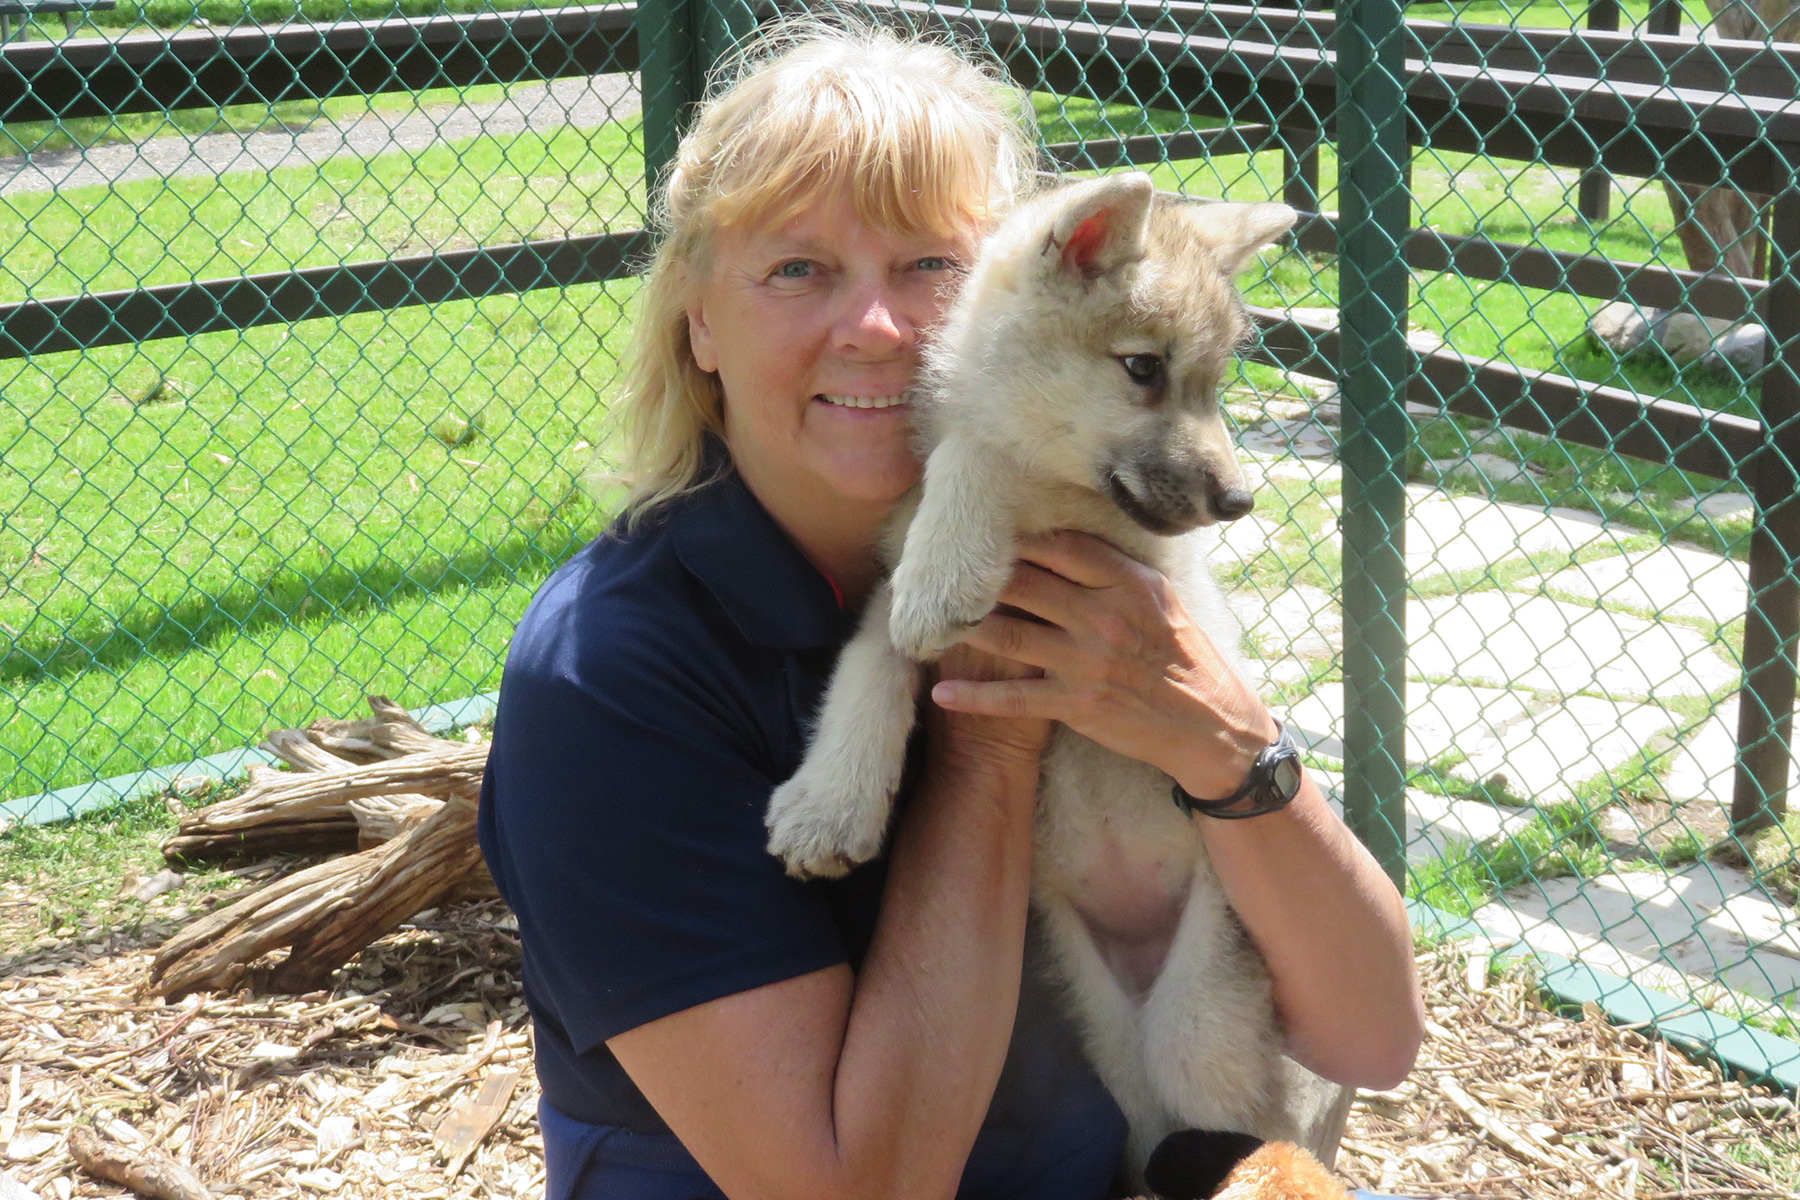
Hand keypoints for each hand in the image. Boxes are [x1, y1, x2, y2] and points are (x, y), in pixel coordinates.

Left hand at [928, 530, 1275, 798]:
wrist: (1210, 725)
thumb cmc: (1183, 655)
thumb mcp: (1159, 598)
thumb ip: (1113, 569)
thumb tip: (1061, 537)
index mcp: (1127, 582)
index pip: (1060, 546)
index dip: (1015, 537)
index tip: (979, 530)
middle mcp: (1104, 616)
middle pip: (1023, 584)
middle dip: (974, 578)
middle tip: (931, 569)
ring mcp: (1088, 662)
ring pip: (1009, 636)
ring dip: (963, 629)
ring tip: (924, 620)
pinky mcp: (1077, 704)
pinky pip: (1014, 698)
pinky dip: (974, 697)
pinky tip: (940, 692)